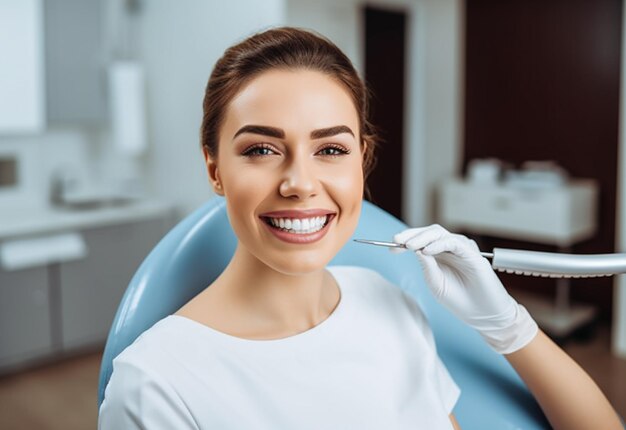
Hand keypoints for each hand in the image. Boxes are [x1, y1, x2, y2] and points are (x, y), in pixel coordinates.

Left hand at [393, 224, 537, 353]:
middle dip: (410, 235)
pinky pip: (453, 242)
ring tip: (409, 246)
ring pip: (439, 233)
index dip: (406, 240)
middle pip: (428, 232)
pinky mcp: (472, 254)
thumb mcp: (435, 283)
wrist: (483, 314)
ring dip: (422, 237)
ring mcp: (461, 249)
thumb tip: (415, 249)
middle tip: (396, 241)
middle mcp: (449, 249)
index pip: (420, 240)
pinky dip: (438, 244)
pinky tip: (427, 251)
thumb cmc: (460, 300)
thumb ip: (426, 266)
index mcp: (438, 255)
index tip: (391, 247)